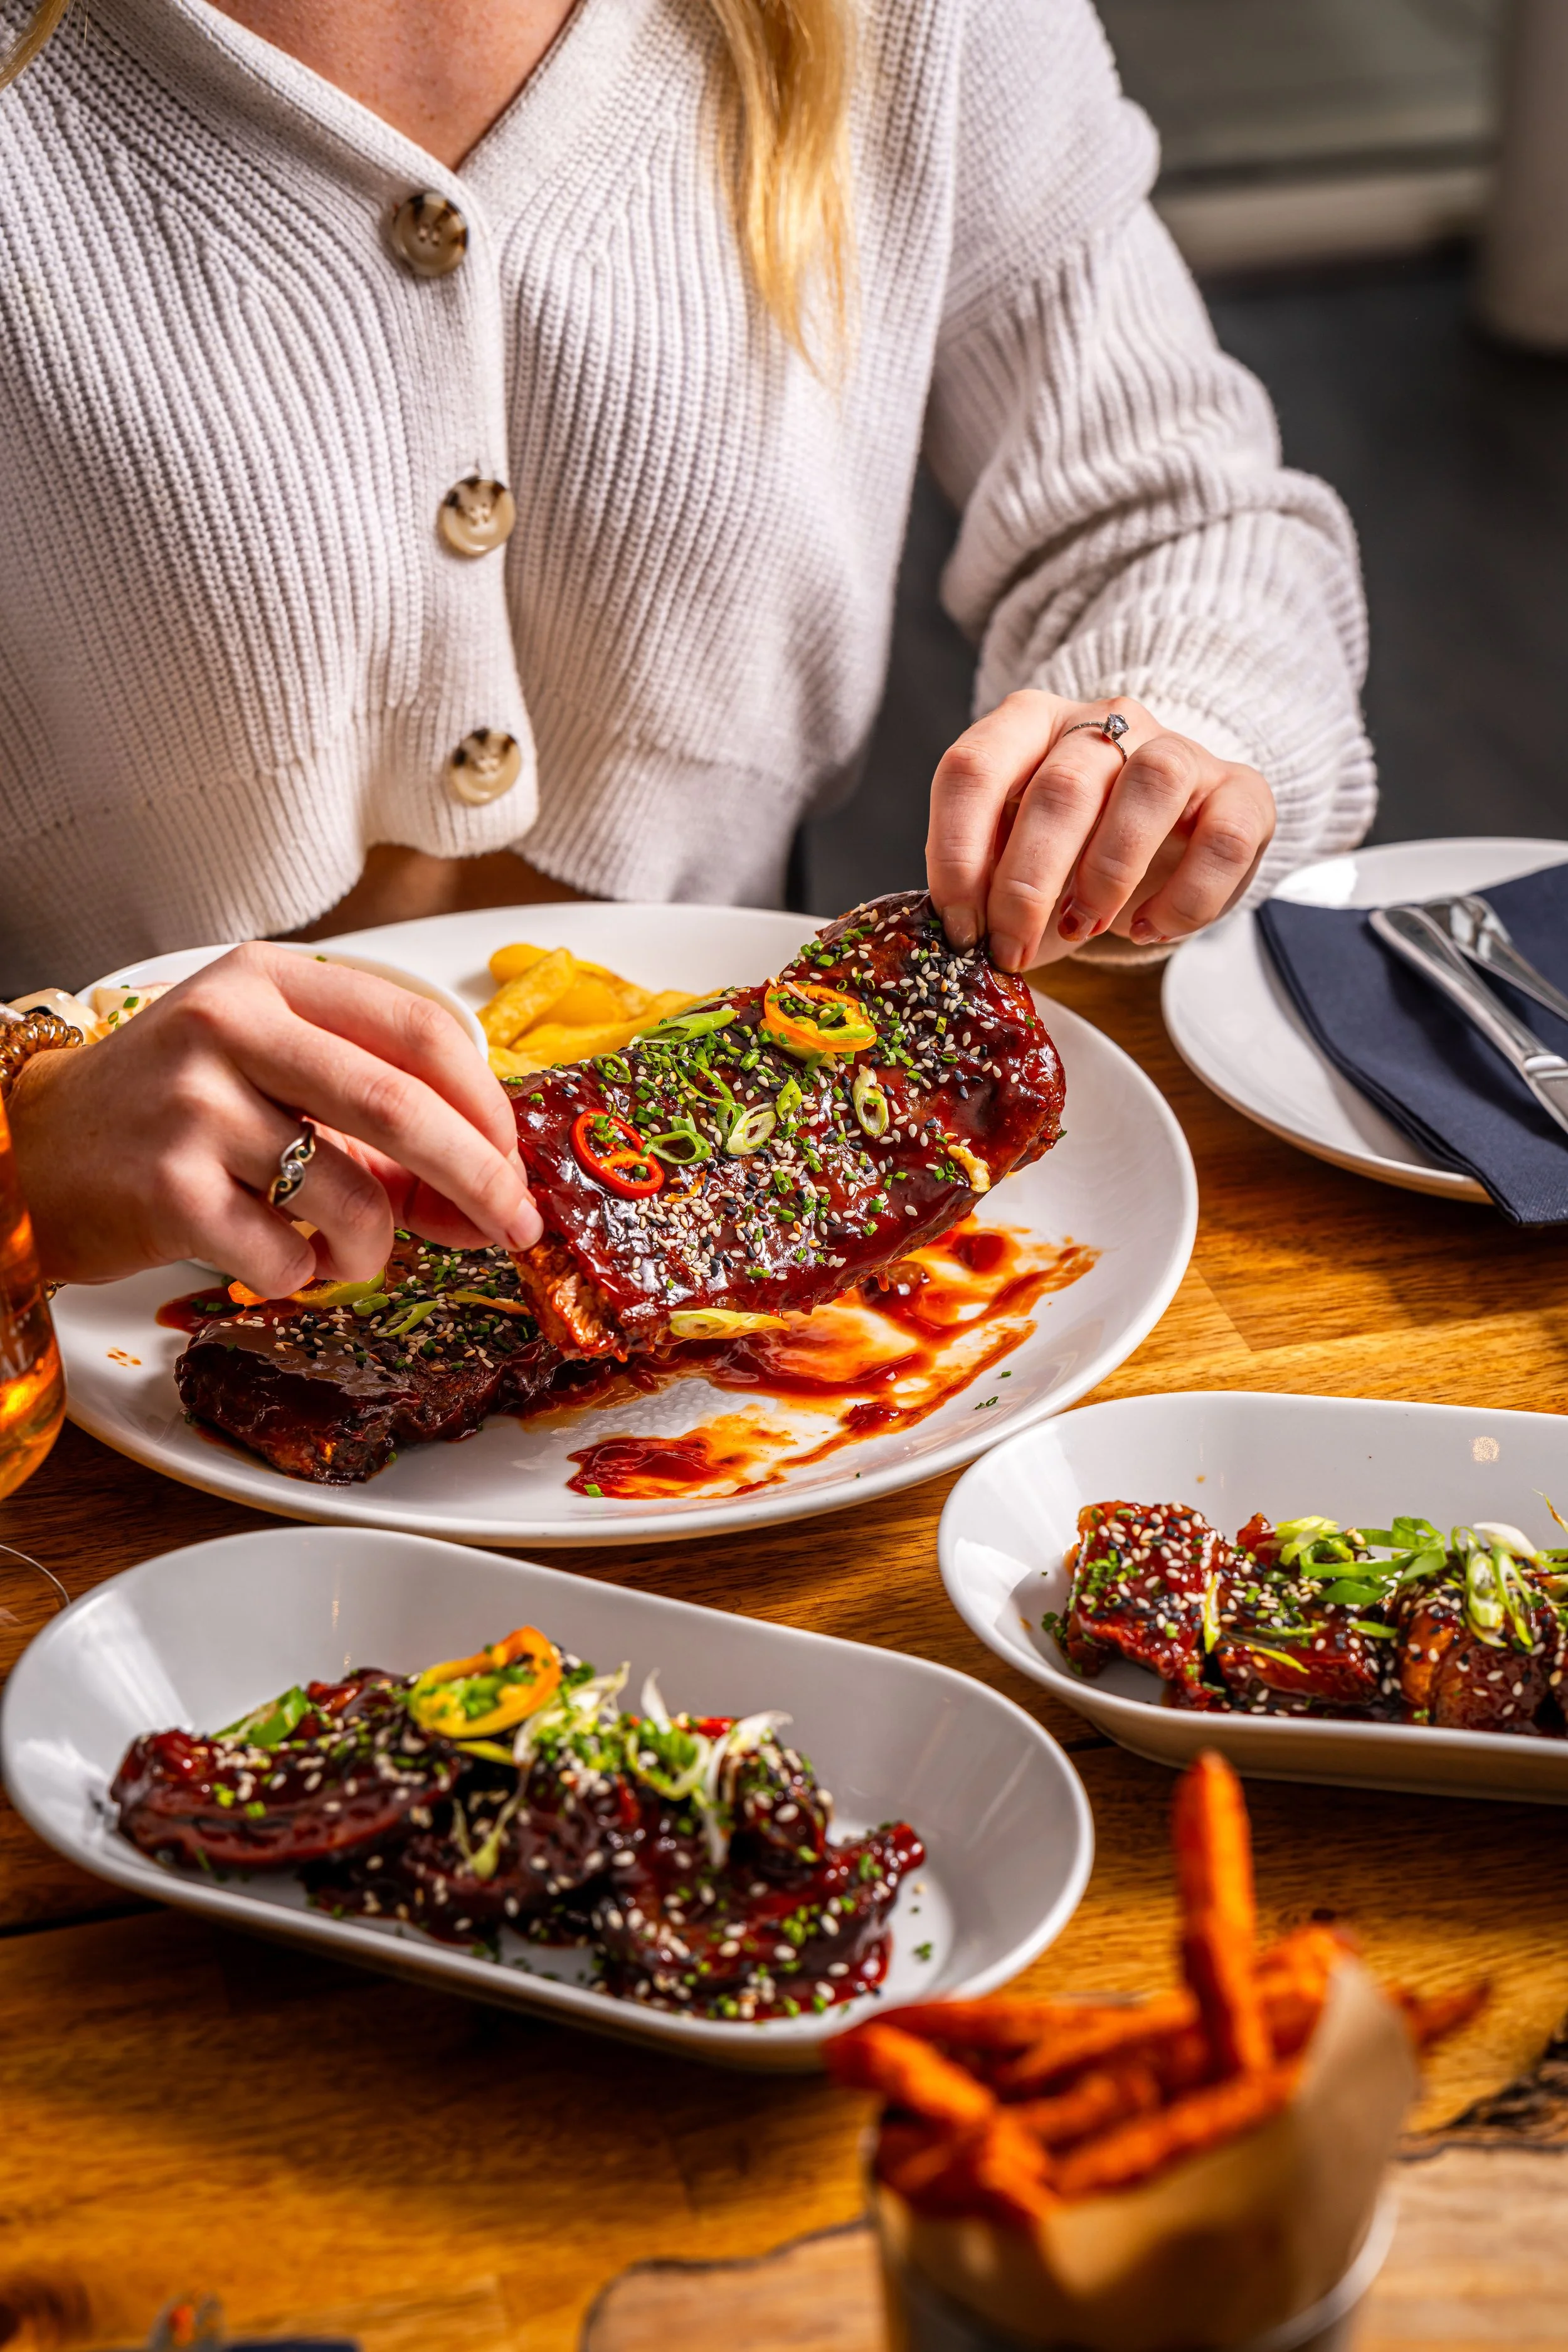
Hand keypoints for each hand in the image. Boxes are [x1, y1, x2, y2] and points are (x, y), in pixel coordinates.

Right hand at [9, 942, 541, 1293]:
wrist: (31, 1155)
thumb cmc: (167, 1115)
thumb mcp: (268, 1074)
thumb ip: (373, 1116)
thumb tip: (485, 1195)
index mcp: (270, 981)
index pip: (421, 1029)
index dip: (487, 1105)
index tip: (513, 1160)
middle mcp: (231, 1028)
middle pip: (405, 1108)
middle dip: (479, 1181)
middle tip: (512, 1230)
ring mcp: (193, 1105)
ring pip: (352, 1195)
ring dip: (375, 1246)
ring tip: (349, 1250)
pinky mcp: (165, 1189)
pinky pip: (286, 1254)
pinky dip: (302, 1273)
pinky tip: (271, 1256)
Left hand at [926, 690, 1275, 969]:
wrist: (1165, 840)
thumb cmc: (1075, 853)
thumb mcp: (1014, 857)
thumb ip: (983, 878)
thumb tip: (956, 932)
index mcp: (1029, 725)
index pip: (974, 767)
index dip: (956, 853)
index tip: (959, 925)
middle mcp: (1104, 721)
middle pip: (1063, 787)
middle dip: (1027, 885)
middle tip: (1012, 949)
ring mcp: (1179, 749)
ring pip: (1152, 783)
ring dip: (1108, 873)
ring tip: (1085, 928)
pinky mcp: (1241, 791)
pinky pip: (1224, 838)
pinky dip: (1185, 899)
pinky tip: (1149, 927)